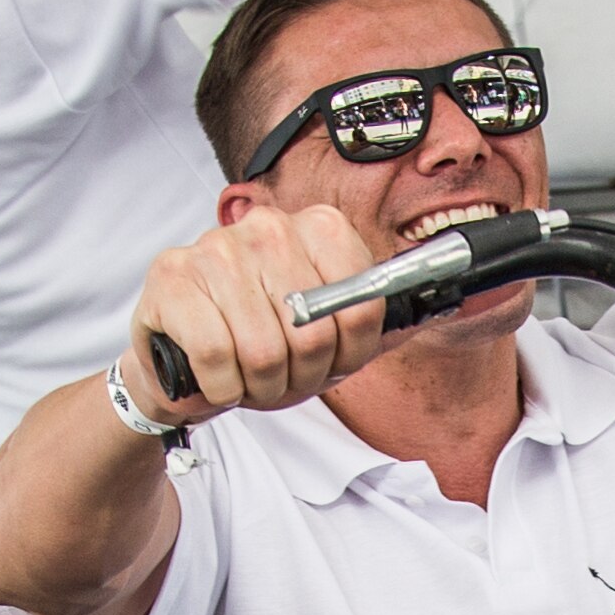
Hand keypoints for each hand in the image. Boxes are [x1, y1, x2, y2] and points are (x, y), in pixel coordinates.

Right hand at [127, 206, 387, 421]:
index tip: (330, 363)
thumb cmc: (257, 343)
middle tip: (280, 379)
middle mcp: (269, 227)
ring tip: (247, 379)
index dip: (350, 353)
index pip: (363, 304)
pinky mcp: (171, 276)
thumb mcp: (324, 329)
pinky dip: (221, 387)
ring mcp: (216, 247)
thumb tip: (444, 305)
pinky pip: (216, 356)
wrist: (181, 360)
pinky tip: (217, 377)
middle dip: (300, 377)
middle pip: (314, 334)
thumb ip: (369, 318)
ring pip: (264, 350)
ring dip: (259, 388)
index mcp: (317, 228)